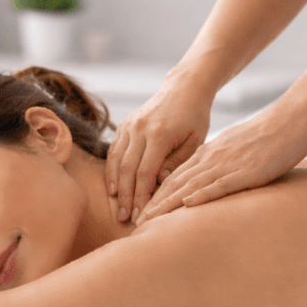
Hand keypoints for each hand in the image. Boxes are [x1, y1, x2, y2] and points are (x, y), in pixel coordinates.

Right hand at [105, 79, 212, 222]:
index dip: (141, 195)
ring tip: (117, 205)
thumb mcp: (195, 140)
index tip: (141, 213)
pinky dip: (111, 170)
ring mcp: (129, 126)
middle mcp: (140, 129)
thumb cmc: (194, 117)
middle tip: (125, 217)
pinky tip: (112, 187)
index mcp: (159, 134)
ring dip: (115, 186)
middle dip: (126, 196)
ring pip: (116, 161)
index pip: (145, 172)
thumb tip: (158, 183)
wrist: (183, 89)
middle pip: (127, 169)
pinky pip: (113, 151)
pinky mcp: (124, 126)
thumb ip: (177, 162)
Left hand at [136, 107, 306, 223]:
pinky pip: (222, 183)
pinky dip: (203, 194)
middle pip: (175, 183)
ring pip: (191, 185)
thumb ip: (214, 164)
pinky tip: (189, 204)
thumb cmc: (264, 138)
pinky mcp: (247, 170)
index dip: (155, 195)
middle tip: (135, 221)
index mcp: (207, 154)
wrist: (292, 120)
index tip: (140, 210)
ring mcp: (228, 164)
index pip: (173, 177)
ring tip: (150, 219)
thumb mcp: (231, 150)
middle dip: (154, 203)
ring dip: (169, 204)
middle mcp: (211, 159)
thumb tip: (200, 183)